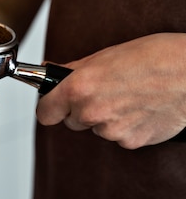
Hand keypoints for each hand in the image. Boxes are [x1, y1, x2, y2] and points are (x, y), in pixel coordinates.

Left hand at [36, 33, 185, 148]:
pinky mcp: (132, 142)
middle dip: (82, 109)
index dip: (50, 107)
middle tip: (104, 91)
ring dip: (107, 117)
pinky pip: (120, 136)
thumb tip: (51, 73)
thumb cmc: (153, 57)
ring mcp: (112, 131)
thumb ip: (74, 71)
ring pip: (98, 128)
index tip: (54, 104)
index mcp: (79, 88)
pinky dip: (127, 126)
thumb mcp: (105, 56)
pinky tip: (141, 108)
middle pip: (72, 121)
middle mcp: (91, 113)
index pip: (45, 113)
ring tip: (130, 96)